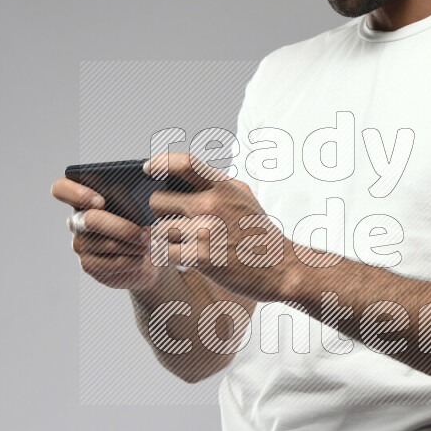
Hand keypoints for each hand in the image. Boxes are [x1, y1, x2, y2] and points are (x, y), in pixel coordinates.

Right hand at [50, 175, 158, 291]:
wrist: (152, 250)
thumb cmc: (147, 216)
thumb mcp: (145, 196)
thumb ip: (136, 183)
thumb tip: (139, 181)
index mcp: (85, 194)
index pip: (61, 188)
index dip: (75, 193)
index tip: (101, 201)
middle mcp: (77, 218)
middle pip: (90, 220)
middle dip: (122, 227)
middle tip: (146, 232)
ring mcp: (80, 243)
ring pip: (107, 243)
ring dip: (135, 244)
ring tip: (150, 243)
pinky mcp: (89, 264)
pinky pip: (112, 262)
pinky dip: (133, 259)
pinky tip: (141, 256)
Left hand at [145, 151, 292, 302]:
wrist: (281, 267)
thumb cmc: (258, 232)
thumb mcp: (243, 196)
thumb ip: (213, 184)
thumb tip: (177, 174)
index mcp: (223, 186)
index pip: (183, 162)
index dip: (160, 162)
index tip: (149, 169)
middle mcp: (211, 205)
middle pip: (158, 200)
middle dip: (162, 212)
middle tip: (176, 221)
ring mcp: (204, 231)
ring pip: (159, 229)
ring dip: (167, 238)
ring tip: (186, 242)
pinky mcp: (200, 258)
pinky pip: (165, 252)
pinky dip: (172, 256)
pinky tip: (188, 256)